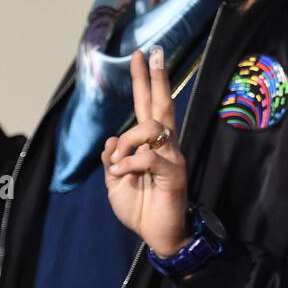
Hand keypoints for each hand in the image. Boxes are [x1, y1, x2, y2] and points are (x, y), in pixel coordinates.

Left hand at [100, 48, 190, 257]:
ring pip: (150, 127)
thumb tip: (113, 138)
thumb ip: (113, 157)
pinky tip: (122, 174)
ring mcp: (172, 157)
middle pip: (162, 104)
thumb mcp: (114, 180)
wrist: (158, 235)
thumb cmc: (139, 208)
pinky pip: (148, 156)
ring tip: (116, 164)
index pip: (148, 106)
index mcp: (150, 145)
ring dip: (126, 142)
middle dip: (156, 78)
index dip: (145, 82)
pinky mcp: (174, 172)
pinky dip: (129, 163)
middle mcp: (165, 146)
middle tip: (153, 52)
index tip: (142, 56)